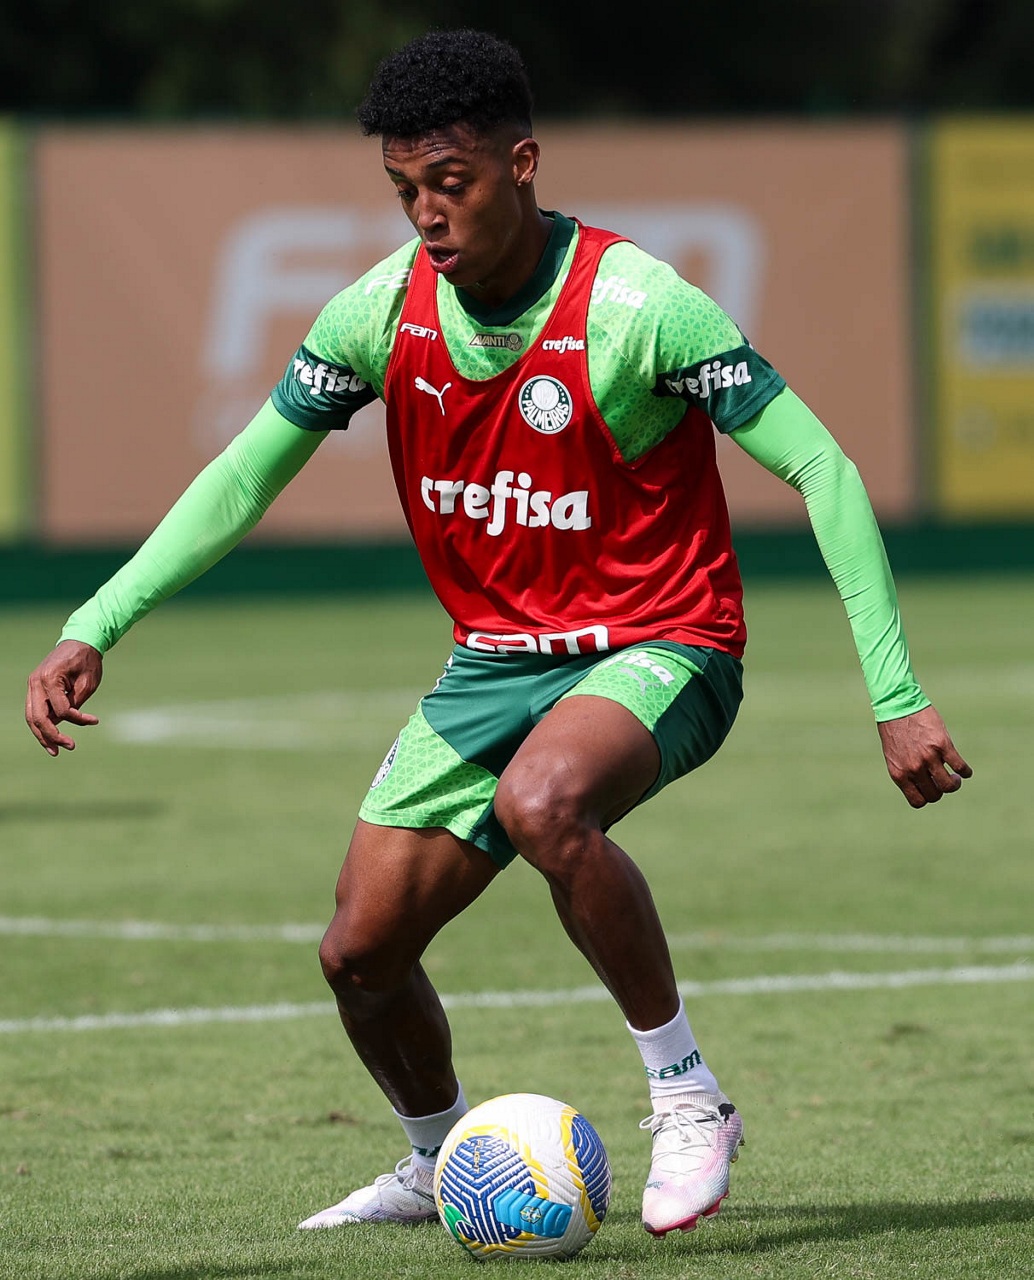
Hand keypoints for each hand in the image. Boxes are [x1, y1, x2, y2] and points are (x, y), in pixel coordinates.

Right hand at [25, 640, 103, 755]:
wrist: (81, 641)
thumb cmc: (87, 660)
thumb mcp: (88, 682)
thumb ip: (75, 703)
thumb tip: (65, 722)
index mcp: (49, 678)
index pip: (59, 709)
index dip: (76, 719)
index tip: (93, 720)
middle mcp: (36, 682)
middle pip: (37, 717)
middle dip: (52, 736)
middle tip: (69, 747)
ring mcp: (33, 685)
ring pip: (32, 717)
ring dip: (43, 735)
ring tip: (55, 751)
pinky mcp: (36, 689)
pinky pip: (35, 711)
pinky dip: (41, 725)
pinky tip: (50, 740)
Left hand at [877, 705, 970, 807]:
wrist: (897, 705)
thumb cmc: (894, 730)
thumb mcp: (894, 756)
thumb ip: (906, 771)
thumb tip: (925, 784)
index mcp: (899, 774)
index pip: (918, 801)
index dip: (927, 797)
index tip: (931, 788)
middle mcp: (913, 769)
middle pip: (935, 795)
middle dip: (942, 790)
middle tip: (945, 780)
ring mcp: (928, 757)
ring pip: (949, 785)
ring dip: (955, 783)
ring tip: (955, 777)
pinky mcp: (942, 745)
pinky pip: (960, 767)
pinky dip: (966, 772)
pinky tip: (965, 771)